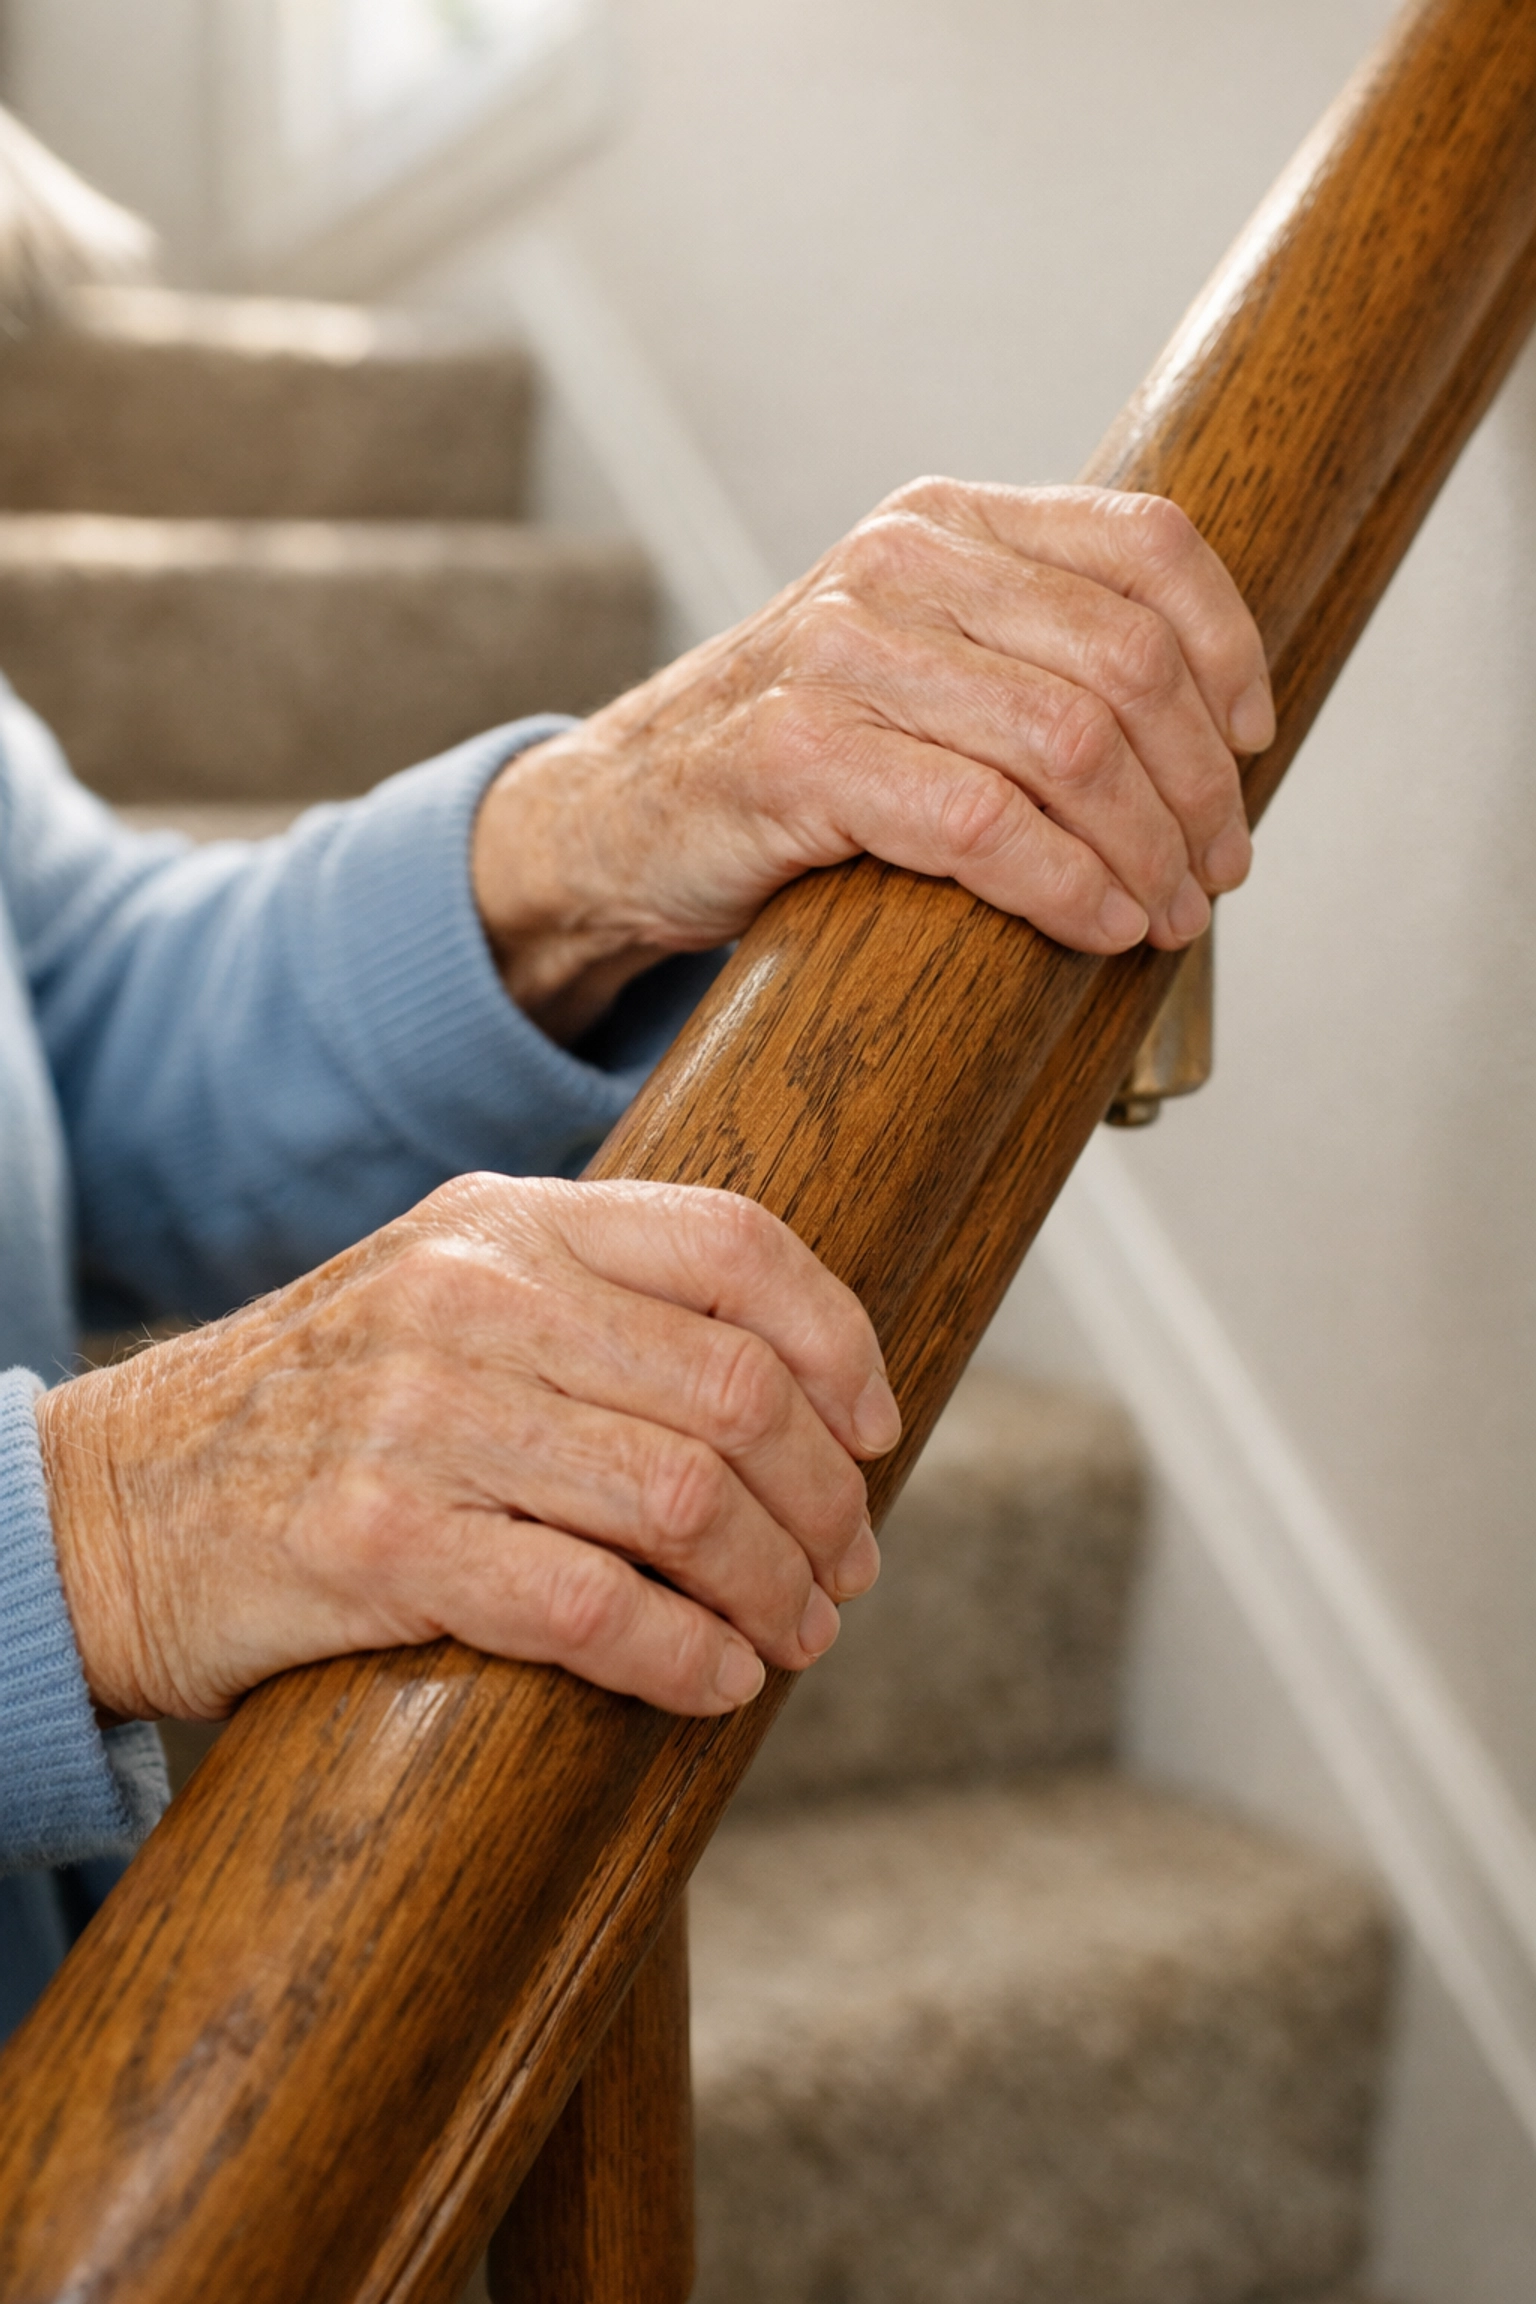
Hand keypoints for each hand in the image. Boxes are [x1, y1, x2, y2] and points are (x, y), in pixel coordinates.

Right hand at [36, 1176, 897, 1722]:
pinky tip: (715, 1680)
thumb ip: (592, 1303)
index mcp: (505, 1223)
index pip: (732, 1244)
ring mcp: (418, 1415)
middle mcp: (469, 1298)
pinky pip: (590, 1605)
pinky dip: (684, 1656)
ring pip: (680, 1500)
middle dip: (825, 1500)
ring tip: (799, 1634)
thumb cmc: (320, 1412)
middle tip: (850, 1568)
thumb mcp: (444, 1296)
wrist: (113, 1503)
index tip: (877, 1427)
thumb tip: (794, 1387)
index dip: (839, 1341)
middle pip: (732, 1392)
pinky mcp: (375, 1541)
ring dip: (774, 1588)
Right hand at [472, 481, 1272, 1039]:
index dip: (1229, 650)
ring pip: (1069, 746)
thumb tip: (1211, 738)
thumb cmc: (799, 757)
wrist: (624, 816)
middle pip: (1125, 660)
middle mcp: (898, 563)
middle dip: (1200, 785)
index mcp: (944, 522)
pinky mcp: (798, 758)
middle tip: (1220, 872)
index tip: (1252, 745)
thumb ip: (1028, 652)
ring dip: (1149, 852)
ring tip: (1171, 915)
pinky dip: (1068, 889)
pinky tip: (1099, 928)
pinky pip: (983, 826)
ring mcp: (840, 653)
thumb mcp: (916, 661)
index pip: (1146, 542)